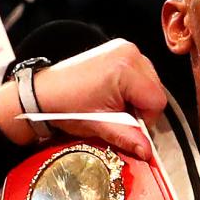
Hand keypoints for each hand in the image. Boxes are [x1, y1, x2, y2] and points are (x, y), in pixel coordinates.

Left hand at [0, 39, 169, 159]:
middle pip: (155, 90)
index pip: (156, 101)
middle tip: (116, 114)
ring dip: (136, 96)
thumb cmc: (65, 105)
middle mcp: (128, 53)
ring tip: (112, 103)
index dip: (144, 119)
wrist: (42, 93)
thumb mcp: (100, 125)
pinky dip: (131, 85)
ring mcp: (124, 48)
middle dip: (140, 107)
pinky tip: (112, 92)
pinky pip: (139, 72)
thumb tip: (148, 151)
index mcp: (125, 69)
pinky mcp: (119, 49)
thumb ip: (128, 137)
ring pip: (149, 81)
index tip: (126, 124)